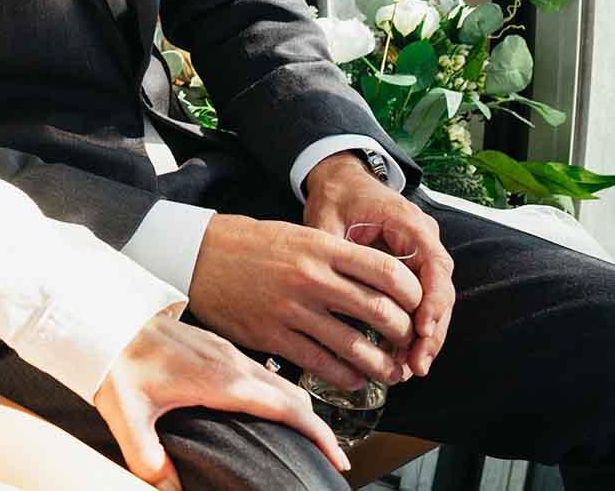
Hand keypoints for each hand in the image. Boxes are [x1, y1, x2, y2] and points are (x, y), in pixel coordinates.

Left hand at [94, 311, 348, 489]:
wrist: (104, 315)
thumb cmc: (115, 359)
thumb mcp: (127, 414)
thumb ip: (148, 456)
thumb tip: (169, 488)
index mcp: (220, 379)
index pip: (285, 407)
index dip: (316, 433)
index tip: (336, 456)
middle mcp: (231, 361)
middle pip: (292, 394)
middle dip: (319, 425)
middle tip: (333, 456)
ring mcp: (226, 350)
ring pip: (280, 380)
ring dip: (301, 408)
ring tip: (311, 436)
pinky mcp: (216, 346)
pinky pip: (263, 372)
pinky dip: (281, 394)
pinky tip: (272, 408)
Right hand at [185, 206, 420, 391]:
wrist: (197, 256)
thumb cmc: (250, 244)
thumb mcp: (298, 235)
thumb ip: (335, 257)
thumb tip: (378, 283)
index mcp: (322, 247)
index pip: (387, 271)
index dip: (413, 294)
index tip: (417, 306)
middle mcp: (312, 278)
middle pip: (380, 312)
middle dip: (404, 333)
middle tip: (407, 342)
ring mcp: (292, 310)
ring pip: (356, 347)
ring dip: (382, 365)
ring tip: (390, 371)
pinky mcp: (273, 336)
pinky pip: (322, 365)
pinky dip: (346, 377)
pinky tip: (354, 379)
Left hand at [301, 152, 456, 376]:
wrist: (342, 181)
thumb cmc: (337, 197)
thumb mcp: (328, 218)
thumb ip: (331, 249)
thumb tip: (325, 287)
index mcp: (409, 223)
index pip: (434, 265)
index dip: (432, 301)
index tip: (421, 331)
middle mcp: (424, 240)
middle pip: (441, 291)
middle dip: (432, 331)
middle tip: (416, 365)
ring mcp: (421, 255)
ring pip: (435, 302)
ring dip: (425, 337)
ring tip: (410, 370)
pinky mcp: (412, 270)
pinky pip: (421, 302)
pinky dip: (415, 329)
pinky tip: (403, 357)